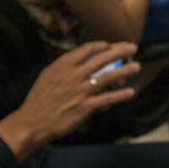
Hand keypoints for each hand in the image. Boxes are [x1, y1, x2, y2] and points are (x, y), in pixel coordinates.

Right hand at [0, 41, 139, 160]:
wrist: (32, 122)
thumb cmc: (39, 99)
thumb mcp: (48, 75)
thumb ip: (65, 66)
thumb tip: (82, 61)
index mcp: (63, 65)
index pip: (87, 49)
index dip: (102, 46)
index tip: (110, 46)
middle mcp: (74, 75)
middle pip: (102, 59)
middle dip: (120, 51)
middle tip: (132, 48)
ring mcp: (81, 91)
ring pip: (108, 77)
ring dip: (125, 70)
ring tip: (137, 66)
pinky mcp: (85, 107)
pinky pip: (107, 99)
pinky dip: (120, 95)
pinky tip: (130, 92)